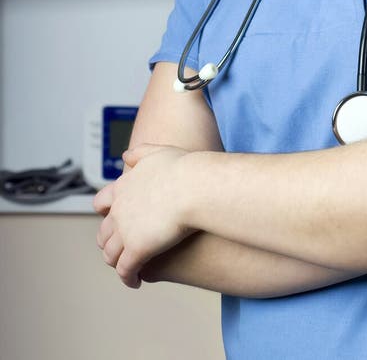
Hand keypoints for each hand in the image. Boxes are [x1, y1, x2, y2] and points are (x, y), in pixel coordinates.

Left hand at [94, 144, 194, 288]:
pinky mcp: (137, 250)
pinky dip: (128, 278)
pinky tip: (136, 282)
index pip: (102, 202)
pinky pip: (126, 270)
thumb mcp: (158, 152)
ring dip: (117, 262)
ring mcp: (125, 231)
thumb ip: (140, 153)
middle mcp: (119, 209)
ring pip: (111, 254)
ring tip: (127, 269)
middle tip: (118, 248)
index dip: (105, 212)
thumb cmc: (185, 169)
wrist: (197, 187)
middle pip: (104, 231)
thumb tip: (125, 155)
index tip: (111, 217)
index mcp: (123, 186)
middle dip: (108, 241)